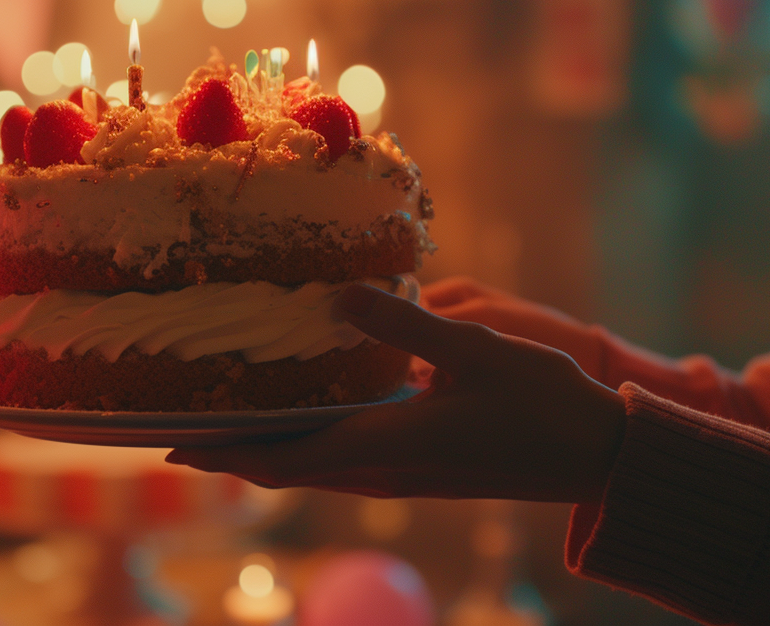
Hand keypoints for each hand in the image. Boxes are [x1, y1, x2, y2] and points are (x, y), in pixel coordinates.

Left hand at [166, 283, 627, 502]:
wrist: (596, 456)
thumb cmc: (543, 402)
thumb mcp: (477, 349)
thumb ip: (407, 326)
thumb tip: (340, 296)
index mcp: (387, 446)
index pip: (285, 458)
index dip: (225, 453)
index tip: (173, 444)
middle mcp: (384, 470)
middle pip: (287, 468)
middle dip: (230, 453)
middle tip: (175, 431)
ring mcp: (402, 475)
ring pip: (314, 468)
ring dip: (264, 451)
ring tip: (222, 424)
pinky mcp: (419, 469)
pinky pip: (343, 461)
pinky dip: (305, 445)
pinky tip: (303, 417)